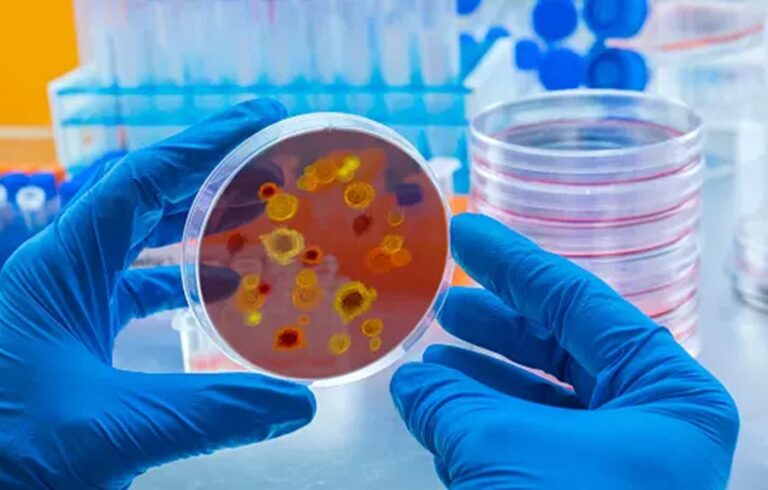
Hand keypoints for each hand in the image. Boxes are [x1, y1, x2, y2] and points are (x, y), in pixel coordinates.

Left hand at [0, 100, 315, 488]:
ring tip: (256, 217)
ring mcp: (62, 303)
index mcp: (59, 269)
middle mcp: (59, 273)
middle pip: (144, 200)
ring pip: (138, 243)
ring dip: (197, 226)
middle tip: (271, 168)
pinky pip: (131, 288)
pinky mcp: (68, 335)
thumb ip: (213, 413)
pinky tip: (217, 292)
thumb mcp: (116, 429)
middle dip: (210, 178)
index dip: (206, 144)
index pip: (142, 181)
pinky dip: (178, 282)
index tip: (262, 119)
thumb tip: (298, 403)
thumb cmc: (9, 454)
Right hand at [391, 214, 738, 488]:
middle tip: (445, 296)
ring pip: (541, 401)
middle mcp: (651, 426)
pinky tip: (438, 409)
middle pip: (561, 349)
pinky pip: (528, 445)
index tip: (465, 234)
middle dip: (497, 322)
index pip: (578, 303)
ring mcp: (619, 468)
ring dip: (480, 378)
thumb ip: (452, 402)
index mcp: (666, 396)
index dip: (513, 263)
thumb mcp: (502, 452)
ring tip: (430, 357)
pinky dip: (481, 427)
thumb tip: (414, 379)